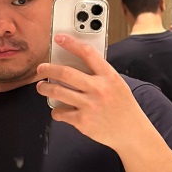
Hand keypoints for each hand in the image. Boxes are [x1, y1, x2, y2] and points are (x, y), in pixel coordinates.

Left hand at [36, 33, 150, 151]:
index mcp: (108, 76)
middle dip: (48, 69)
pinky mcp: (82, 121)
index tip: (59, 38)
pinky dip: (56, 111)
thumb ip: (98, 75)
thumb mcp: (117, 84)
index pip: (87, 53)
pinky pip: (60, 113)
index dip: (70, 43)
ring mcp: (89, 105)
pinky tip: (58, 110)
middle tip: (40, 69)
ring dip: (45, 88)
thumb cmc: (122, 106)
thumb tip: (72, 65)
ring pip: (57, 92)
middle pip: (65, 73)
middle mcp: (98, 89)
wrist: (131, 132)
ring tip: (41, 87)